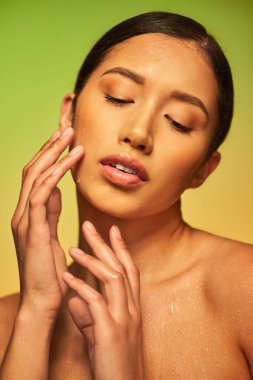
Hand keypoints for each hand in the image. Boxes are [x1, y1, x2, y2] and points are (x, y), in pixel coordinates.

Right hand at [11, 127, 83, 318]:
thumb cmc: (50, 270)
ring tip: (71, 137)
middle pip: (32, 169)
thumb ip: (50, 211)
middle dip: (50, 147)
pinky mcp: (32, 229)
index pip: (35, 176)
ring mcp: (24, 220)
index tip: (65, 139)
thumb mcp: (51, 233)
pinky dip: (54, 175)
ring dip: (53, 154)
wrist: (43, 300)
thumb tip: (56, 189)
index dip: (48, 155)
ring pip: (35, 177)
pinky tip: (68, 163)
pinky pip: (41, 195)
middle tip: (67, 128)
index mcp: (28, 213)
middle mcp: (22, 212)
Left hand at [63, 221, 145, 379]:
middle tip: (89, 224)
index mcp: (132, 308)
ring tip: (74, 247)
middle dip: (105, 244)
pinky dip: (81, 287)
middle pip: (121, 267)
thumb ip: (89, 316)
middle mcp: (132, 309)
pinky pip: (96, 303)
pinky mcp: (111, 333)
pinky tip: (67, 277)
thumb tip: (74, 300)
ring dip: (93, 260)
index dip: (121, 248)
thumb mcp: (101, 335)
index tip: (112, 229)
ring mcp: (123, 320)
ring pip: (113, 279)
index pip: (130, 270)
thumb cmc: (113, 364)